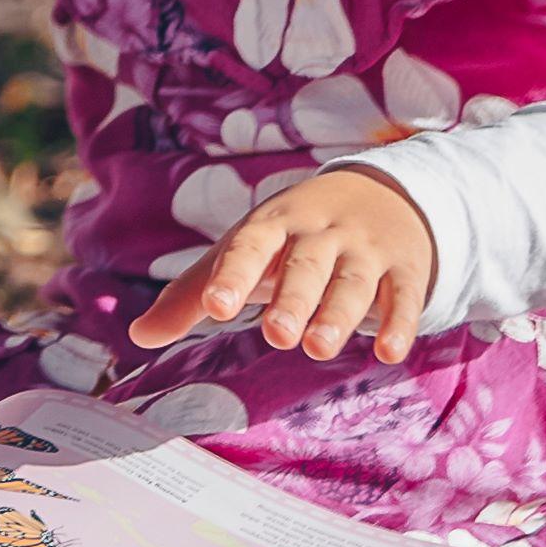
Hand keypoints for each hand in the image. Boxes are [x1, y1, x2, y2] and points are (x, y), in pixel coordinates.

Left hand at [130, 169, 437, 364]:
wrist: (380, 194)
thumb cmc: (292, 236)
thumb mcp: (245, 253)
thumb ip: (193, 295)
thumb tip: (139, 336)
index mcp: (273, 224)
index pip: (249, 245)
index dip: (233, 274)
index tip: (215, 306)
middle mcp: (320, 233)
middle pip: (305, 266)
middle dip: (292, 299)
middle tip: (275, 336)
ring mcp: (365, 249)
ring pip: (352, 282)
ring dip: (337, 314)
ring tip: (317, 348)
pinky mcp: (405, 268)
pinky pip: (403, 295)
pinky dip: (399, 322)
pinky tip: (389, 352)